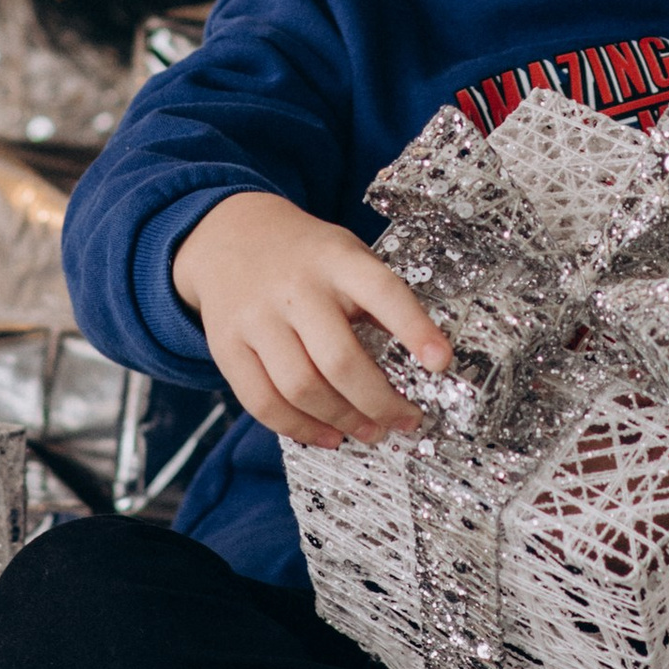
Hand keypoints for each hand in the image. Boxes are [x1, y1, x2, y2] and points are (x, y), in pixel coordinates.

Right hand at [169, 193, 450, 449]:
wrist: (229, 235)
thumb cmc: (305, 255)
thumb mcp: (347, 254)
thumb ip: (377, 297)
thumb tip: (421, 358)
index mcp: (335, 258)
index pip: (382, 292)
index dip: (414, 329)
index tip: (441, 362)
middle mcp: (295, 287)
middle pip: (340, 360)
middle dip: (380, 402)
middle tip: (405, 420)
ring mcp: (256, 318)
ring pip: (302, 388)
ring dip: (343, 420)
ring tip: (370, 431)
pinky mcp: (227, 346)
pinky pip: (263, 402)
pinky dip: (300, 429)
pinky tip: (327, 434)